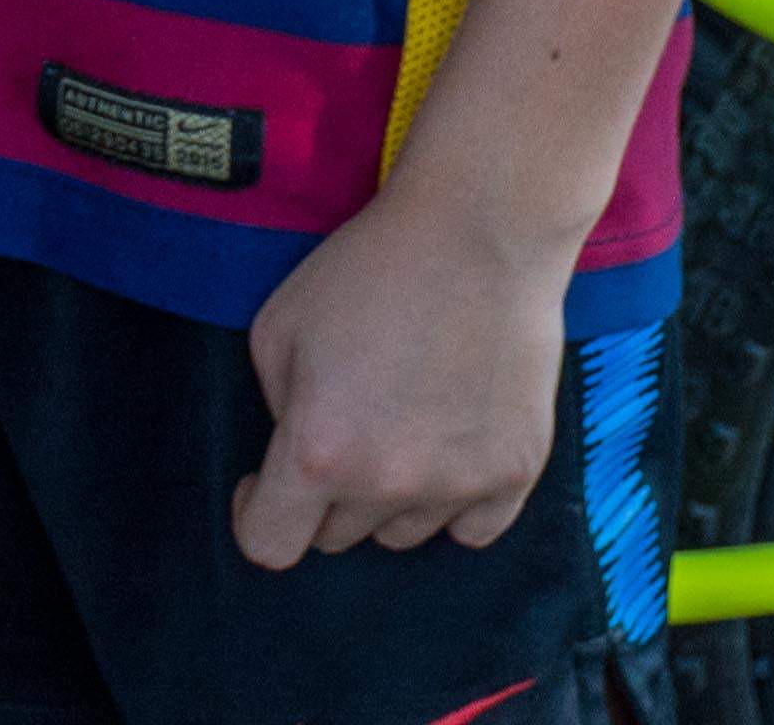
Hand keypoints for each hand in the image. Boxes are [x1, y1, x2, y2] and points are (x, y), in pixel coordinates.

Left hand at [233, 188, 562, 566]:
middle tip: (347, 427)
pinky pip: (473, 529)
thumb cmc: (370, 267)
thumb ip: (277, 407)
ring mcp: (460, 483)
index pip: (270, 544)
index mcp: (318, 451)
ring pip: (403, 534)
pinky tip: (452, 448)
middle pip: (337, 538)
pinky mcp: (517, 470)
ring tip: (405, 423)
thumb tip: (292, 452)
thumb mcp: (278, 326)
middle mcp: (388, 483)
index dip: (256, 513)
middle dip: (327, 494)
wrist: (482, 229)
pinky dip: (457, 502)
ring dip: (391, 497)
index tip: (264, 482)